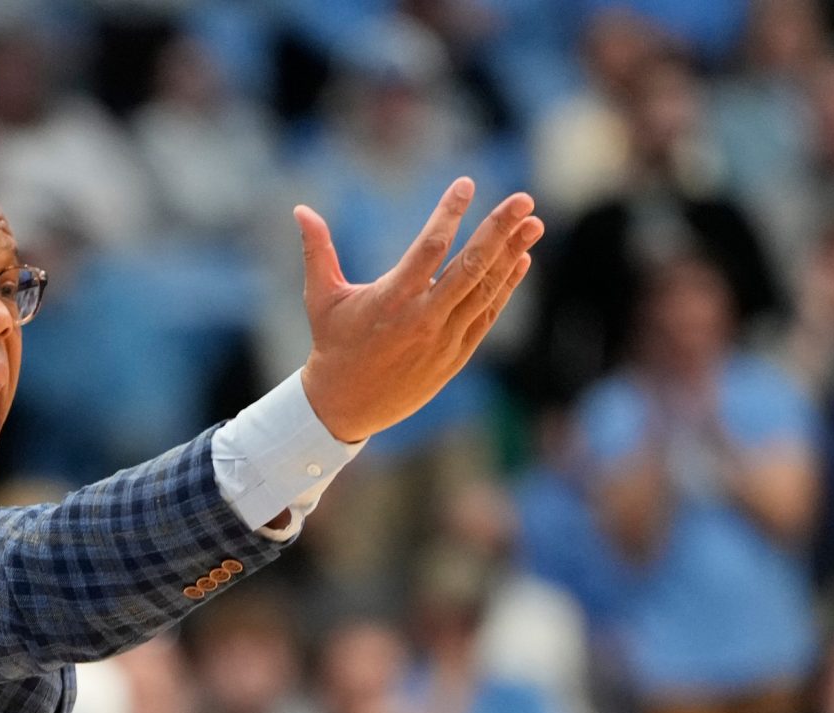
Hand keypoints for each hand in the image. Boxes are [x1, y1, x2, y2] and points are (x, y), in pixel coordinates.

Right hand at [296, 180, 541, 441]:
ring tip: (533, 223)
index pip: (429, 248)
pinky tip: (520, 260)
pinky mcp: (456, 356)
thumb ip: (317, 251)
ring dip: (512, 254)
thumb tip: (300, 209)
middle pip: (470, 267)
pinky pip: (487, 315)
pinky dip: (506, 287)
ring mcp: (444, 339)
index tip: (466, 184)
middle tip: (523, 200)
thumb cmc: (332, 345)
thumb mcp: (320, 297)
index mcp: (391, 299)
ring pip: (485, 290)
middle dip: (499, 230)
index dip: (450, 213)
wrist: (346, 406)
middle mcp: (423, 318)